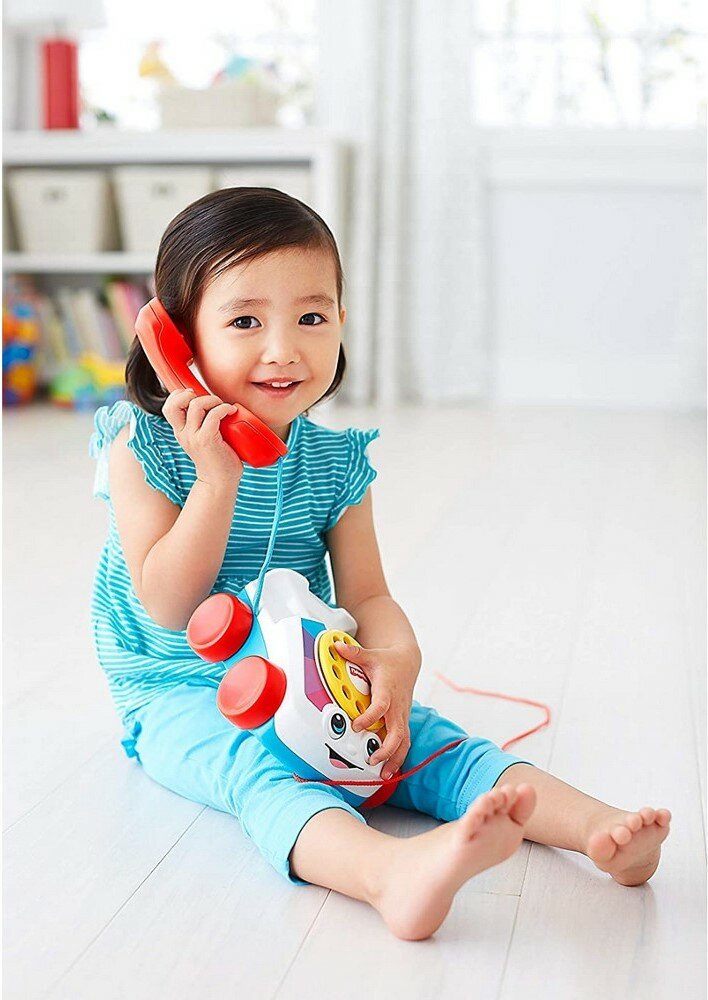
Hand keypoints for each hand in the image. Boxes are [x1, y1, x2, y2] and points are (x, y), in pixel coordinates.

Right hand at [162, 388, 243, 488]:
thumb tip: (212, 403)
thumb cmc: (217, 459)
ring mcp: (194, 437)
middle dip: (191, 394)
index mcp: (180, 431)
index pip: (168, 406)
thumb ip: (201, 424)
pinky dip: (224, 409)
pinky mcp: (207, 441)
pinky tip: (231, 411)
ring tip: (223, 406)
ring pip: (196, 405)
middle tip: (208, 400)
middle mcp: (183, 433)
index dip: (180, 395)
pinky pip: (213, 416)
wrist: (219, 482)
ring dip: (213, 400)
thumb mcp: (202, 439)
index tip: (196, 396)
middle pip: (174, 403)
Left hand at [333, 640, 415, 779]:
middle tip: (373, 759)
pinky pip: (404, 742)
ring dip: (395, 759)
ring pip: (404, 741)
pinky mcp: (402, 721)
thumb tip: (336, 646)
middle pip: (397, 731)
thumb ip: (353, 653)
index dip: (370, 717)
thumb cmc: (388, 662)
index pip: (381, 707)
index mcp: (388, 690)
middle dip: (387, 748)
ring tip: (384, 775)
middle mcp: (397, 706)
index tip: (356, 725)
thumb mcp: (370, 655)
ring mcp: (401, 716)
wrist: (408, 662)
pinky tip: (389, 771)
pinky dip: (398, 757)